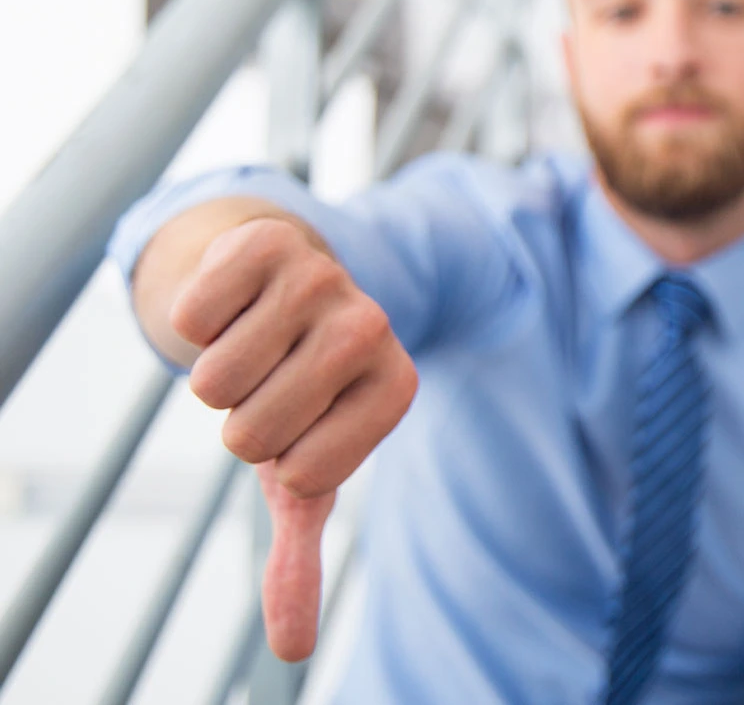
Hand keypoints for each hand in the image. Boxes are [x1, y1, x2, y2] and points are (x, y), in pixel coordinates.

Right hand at [171, 217, 416, 660]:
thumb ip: (301, 556)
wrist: (283, 286)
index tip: (301, 426)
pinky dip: (195, 319)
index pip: (301, 473)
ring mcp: (329, 282)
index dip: (279, 460)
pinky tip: (235, 304)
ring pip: (213, 378)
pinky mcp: (274, 244)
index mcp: (397, 391)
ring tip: (253, 348)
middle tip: (270, 385)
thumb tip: (290, 652)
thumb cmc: (299, 394)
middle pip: (248, 432)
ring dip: (213, 373)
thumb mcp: (303, 472)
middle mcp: (375, 332)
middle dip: (239, 421)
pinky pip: (195, 314)